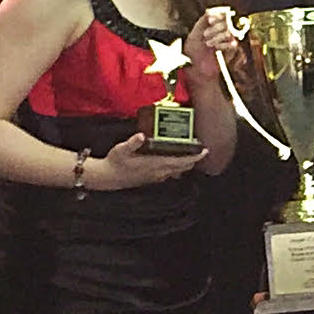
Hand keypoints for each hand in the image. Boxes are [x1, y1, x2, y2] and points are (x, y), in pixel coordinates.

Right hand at [91, 134, 208, 188]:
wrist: (108, 178)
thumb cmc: (115, 162)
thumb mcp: (121, 150)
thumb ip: (132, 143)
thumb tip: (141, 135)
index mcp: (155, 164)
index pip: (181, 161)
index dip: (194, 157)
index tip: (205, 151)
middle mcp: (159, 172)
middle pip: (183, 167)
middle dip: (194, 159)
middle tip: (202, 149)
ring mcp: (157, 176)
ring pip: (178, 171)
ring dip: (186, 163)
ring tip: (192, 152)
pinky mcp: (153, 178)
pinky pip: (170, 173)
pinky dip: (177, 166)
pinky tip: (176, 159)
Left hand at [182, 6, 240, 91]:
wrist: (196, 69)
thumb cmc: (193, 51)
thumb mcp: (196, 32)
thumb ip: (205, 19)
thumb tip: (213, 10)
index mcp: (213, 23)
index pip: (223, 13)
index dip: (218, 15)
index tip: (209, 21)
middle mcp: (222, 30)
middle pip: (228, 21)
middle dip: (216, 28)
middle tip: (205, 35)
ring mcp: (228, 40)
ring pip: (231, 32)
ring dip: (219, 37)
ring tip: (209, 44)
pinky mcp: (232, 51)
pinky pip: (233, 43)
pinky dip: (224, 45)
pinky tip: (217, 49)